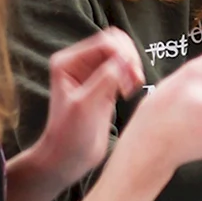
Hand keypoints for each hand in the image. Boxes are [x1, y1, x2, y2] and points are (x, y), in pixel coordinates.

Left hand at [37, 28, 144, 185]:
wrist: (69, 158)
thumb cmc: (69, 134)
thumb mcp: (86, 105)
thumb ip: (105, 79)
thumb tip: (126, 58)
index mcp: (67, 62)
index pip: (104, 42)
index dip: (122, 55)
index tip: (131, 77)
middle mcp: (79, 63)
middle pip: (116, 42)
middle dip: (129, 58)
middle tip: (134, 79)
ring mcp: (93, 73)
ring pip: (123, 54)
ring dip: (133, 66)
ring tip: (132, 88)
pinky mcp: (106, 84)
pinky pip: (125, 68)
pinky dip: (133, 75)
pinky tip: (130, 91)